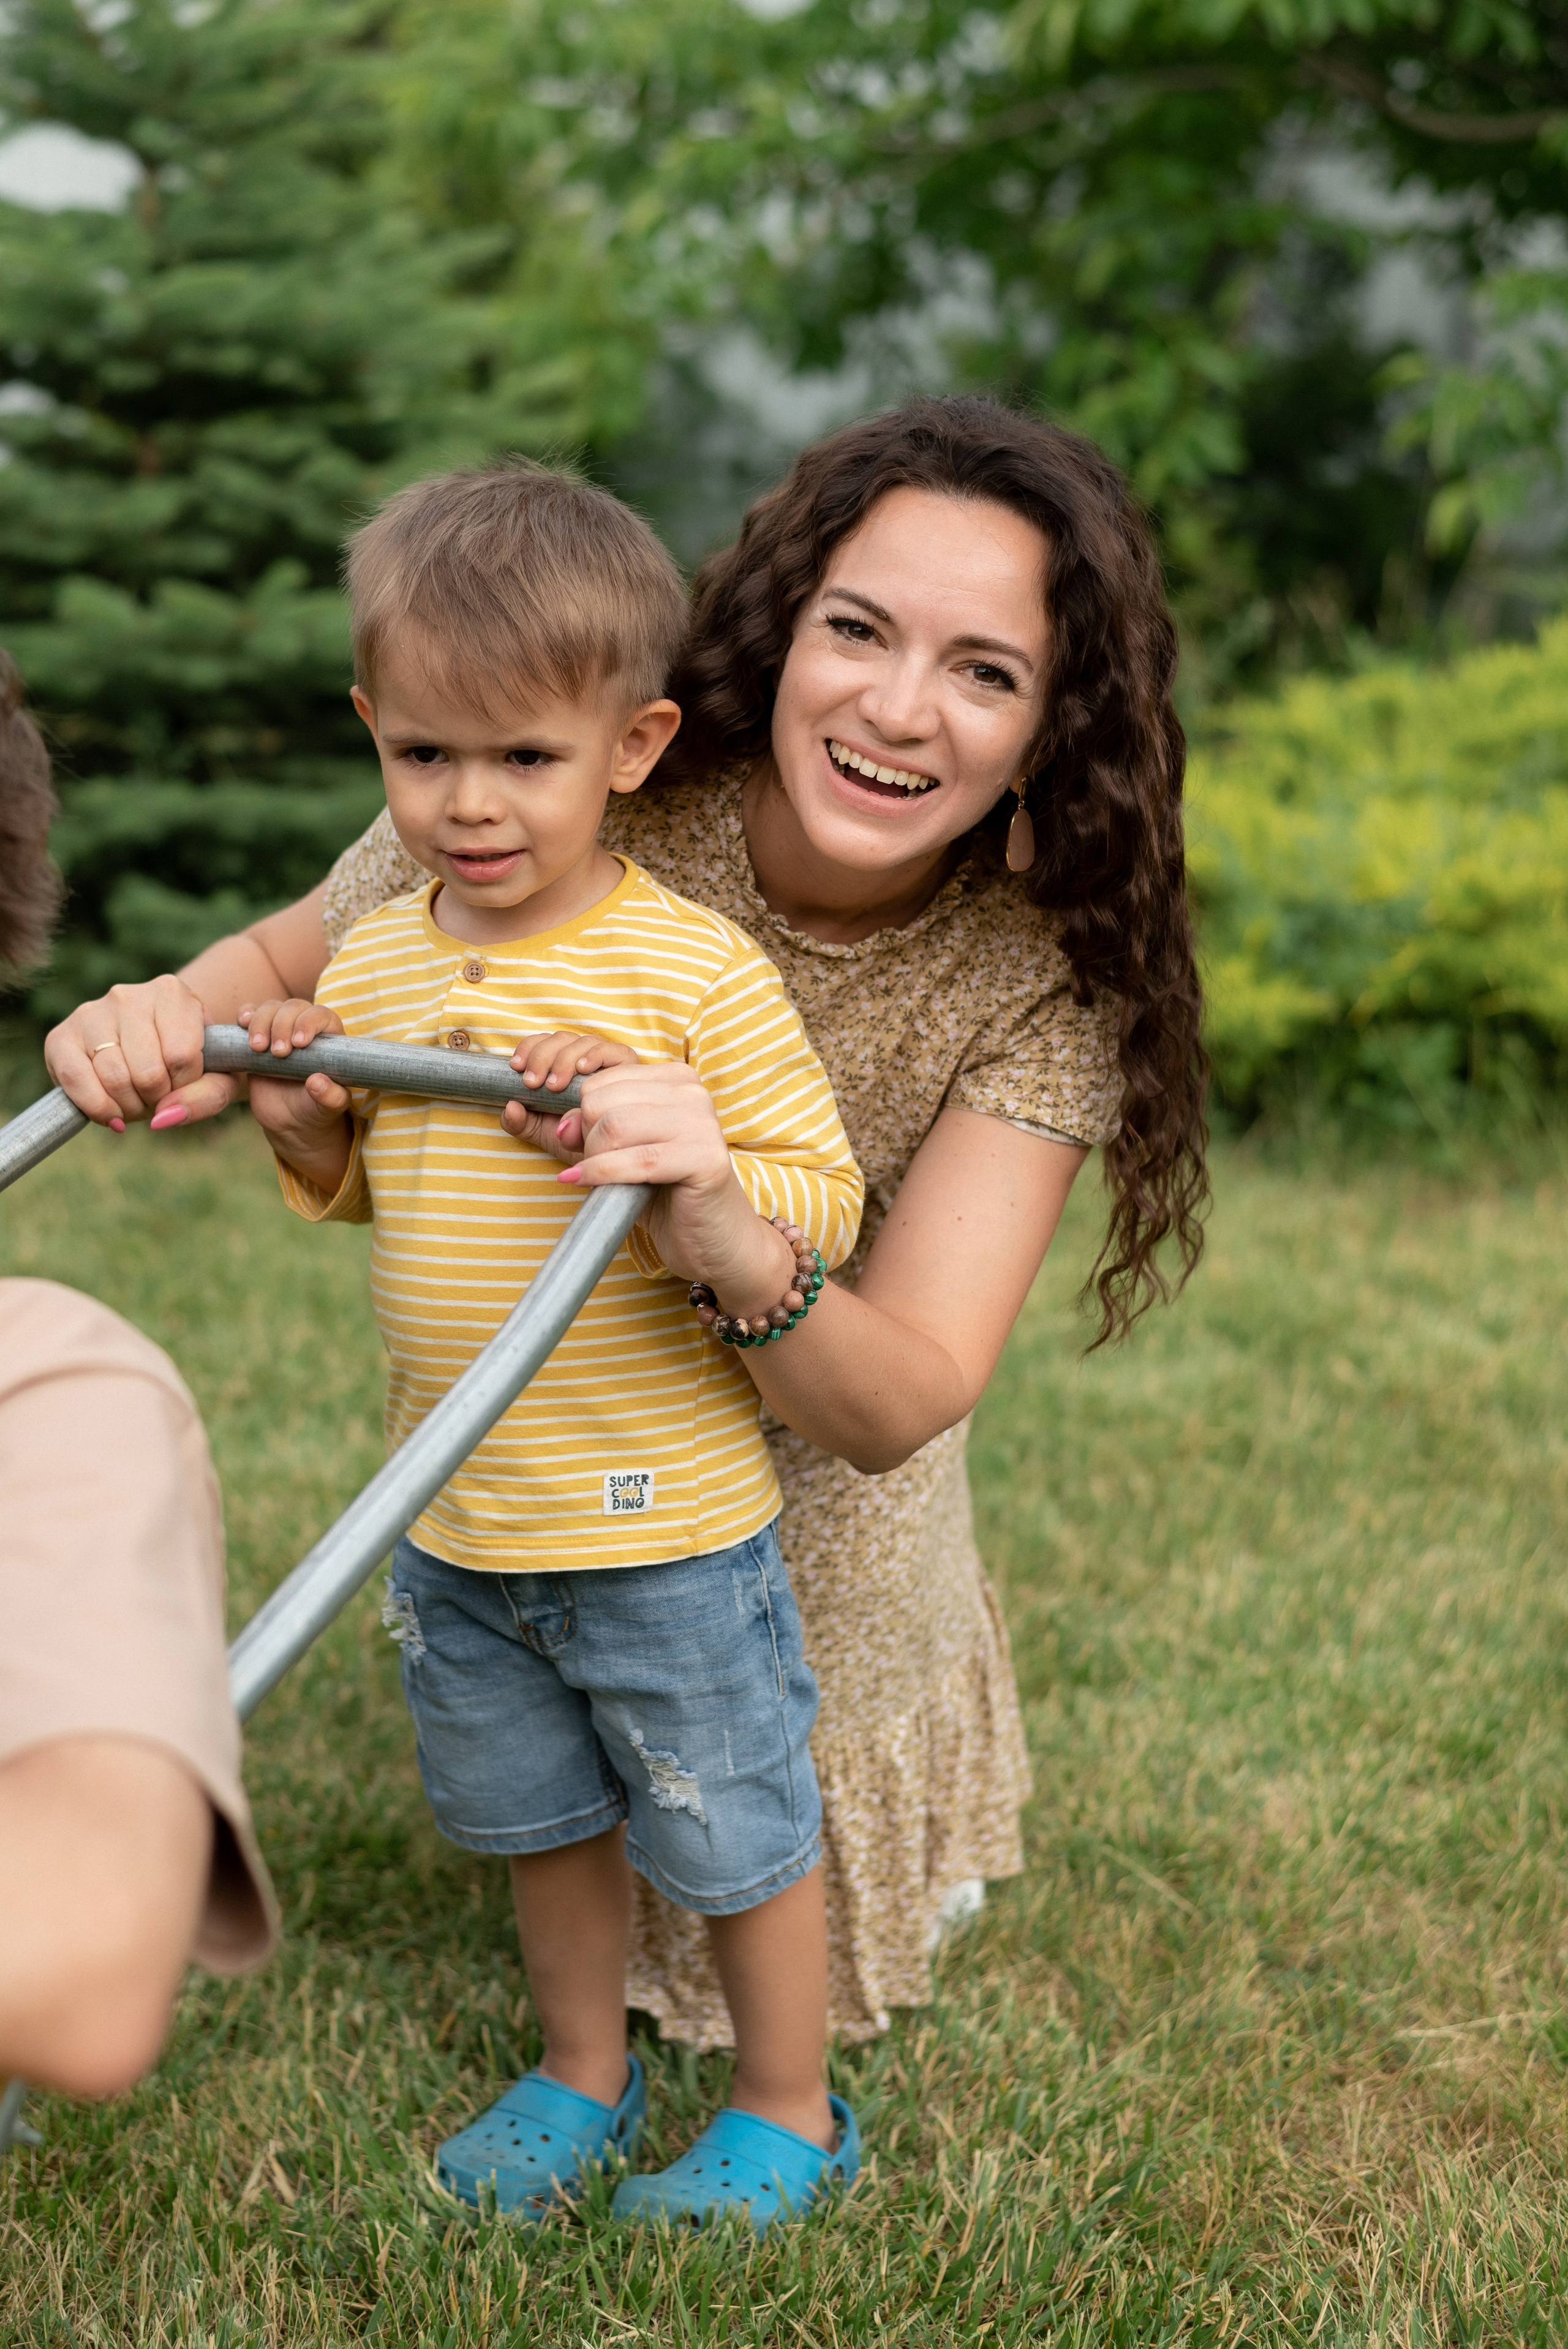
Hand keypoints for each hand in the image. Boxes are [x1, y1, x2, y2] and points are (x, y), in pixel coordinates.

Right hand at [45, 975, 239, 1130]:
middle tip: (158, 1095)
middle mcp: (128, 996)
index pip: (182, 1055)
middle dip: (157, 1098)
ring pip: (114, 1078)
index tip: (184, 1082)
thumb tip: (164, 1116)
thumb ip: (208, 1096)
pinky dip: (97, 1109)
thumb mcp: (218, 1077)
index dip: (185, 1085)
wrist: (150, 1049)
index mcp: (171, 993)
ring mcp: (91, 1013)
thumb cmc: (189, 1062)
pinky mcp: (61, 1037)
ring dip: (130, 1107)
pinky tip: (111, 1114)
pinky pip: (75, 1080)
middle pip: (148, 1071)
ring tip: (137, 1099)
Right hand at [240, 1000, 353, 1189]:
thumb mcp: (329, 1108)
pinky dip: (246, 1014)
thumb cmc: (315, 1109)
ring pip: (271, 1008)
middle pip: (293, 1007)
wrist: (290, 1120)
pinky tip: (242, 1023)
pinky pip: (250, 1014)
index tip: (299, 1043)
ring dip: (261, 1022)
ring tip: (258, 1048)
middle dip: (282, 1025)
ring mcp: (280, 1029)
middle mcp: (305, 1027)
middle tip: (278, 1054)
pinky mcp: (258, 1036)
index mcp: (328, 1038)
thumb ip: (330, 1096)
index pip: (321, 1015)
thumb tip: (317, 1082)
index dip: (309, 1022)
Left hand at [498, 1031, 639, 1161]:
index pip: (543, 1042)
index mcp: (561, 1065)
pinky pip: (613, 1050)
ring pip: (583, 1042)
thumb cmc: (575, 1141)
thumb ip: (519, 1123)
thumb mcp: (541, 1133)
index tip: (516, 1067)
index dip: (528, 1047)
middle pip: (561, 1039)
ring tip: (554, 1085)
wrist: (606, 1157)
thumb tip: (510, 1107)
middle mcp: (583, 1058)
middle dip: (542, 1056)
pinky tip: (583, 1069)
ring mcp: (606, 1061)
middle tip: (532, 1083)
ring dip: (564, 1059)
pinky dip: (596, 1054)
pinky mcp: (629, 1067)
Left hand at [558, 1061, 798, 1318]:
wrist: (715, 1241)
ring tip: (605, 1181)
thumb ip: (574, 1130)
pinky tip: (588, 1185)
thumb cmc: (663, 1195)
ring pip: (614, 1126)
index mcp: (673, 1078)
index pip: (598, 1080)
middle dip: (586, 1140)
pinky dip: (602, 1175)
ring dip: (595, 1160)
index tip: (576, 1145)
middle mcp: (691, 1091)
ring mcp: (702, 1122)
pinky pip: (636, 1160)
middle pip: (601, 1100)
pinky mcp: (705, 1158)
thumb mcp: (615, 1153)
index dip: (576, 1115)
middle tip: (596, 1169)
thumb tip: (530, 1112)